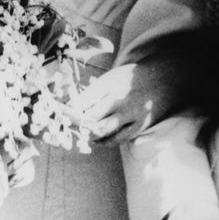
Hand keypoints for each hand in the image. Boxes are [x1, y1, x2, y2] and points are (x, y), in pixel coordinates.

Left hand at [69, 56, 209, 146]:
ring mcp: (130, 114)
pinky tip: (95, 140)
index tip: (55, 115)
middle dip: (73, 124)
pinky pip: (116, 140)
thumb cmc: (131, 79)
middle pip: (88, 117)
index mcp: (110, 83)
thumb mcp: (112, 77)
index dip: (65, 111)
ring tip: (80, 133)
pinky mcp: (138, 126)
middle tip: (63, 127)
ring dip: (86, 134)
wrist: (163, 79)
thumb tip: (69, 107)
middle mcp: (119, 98)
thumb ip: (94, 92)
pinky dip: (102, 142)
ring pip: (101, 130)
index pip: (81, 101)